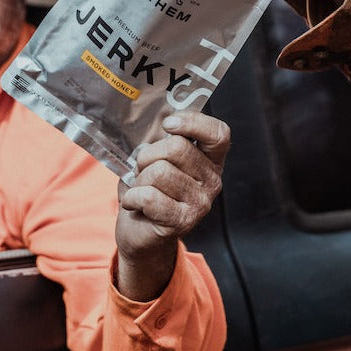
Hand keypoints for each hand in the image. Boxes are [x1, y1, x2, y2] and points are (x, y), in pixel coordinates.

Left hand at [115, 111, 229, 301]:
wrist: (139, 233)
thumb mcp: (155, 160)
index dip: (193, 123)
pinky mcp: (182, 222)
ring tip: (141, 190)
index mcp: (210, 161)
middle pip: (177, 148)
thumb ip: (159, 139)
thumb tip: (151, 118)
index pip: (218, 134)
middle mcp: (212, 181)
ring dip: (139, 179)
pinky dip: (132, 197)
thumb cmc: (147, 190)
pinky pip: (148, 196)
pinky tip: (133, 203)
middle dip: (148, 156)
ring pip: (159, 171)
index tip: (168, 125)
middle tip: (143, 170)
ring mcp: (200, 203)